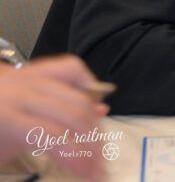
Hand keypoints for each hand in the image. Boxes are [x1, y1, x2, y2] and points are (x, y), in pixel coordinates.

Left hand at [0, 55, 107, 180]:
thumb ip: (33, 159)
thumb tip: (76, 156)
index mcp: (7, 118)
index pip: (56, 138)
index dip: (80, 159)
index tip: (94, 178)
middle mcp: (22, 93)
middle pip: (73, 115)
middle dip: (92, 143)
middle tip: (100, 165)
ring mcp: (29, 77)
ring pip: (76, 95)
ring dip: (93, 121)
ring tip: (97, 143)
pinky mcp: (32, 70)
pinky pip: (69, 69)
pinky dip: (86, 84)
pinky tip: (92, 101)